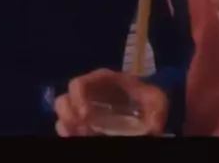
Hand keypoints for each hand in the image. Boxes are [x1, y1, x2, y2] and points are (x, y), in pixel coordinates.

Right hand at [54, 68, 168, 136]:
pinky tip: (77, 137)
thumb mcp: (156, 99)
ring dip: (65, 123)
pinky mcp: (84, 123)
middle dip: (67, 113)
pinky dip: (68, 132)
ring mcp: (83, 108)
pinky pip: (67, 126)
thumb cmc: (147, 99)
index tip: (85, 116)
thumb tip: (152, 128)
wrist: (146, 109)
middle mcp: (87, 93)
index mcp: (101, 81)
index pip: (80, 83)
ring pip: (62, 112)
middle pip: (64, 98)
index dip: (77, 97)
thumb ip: (155, 107)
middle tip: (80, 128)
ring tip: (75, 134)